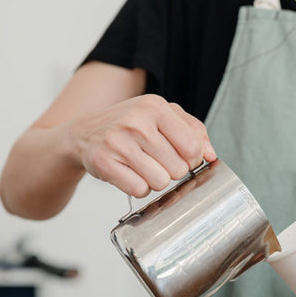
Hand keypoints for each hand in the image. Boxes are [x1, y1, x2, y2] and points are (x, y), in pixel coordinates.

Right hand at [66, 94, 216, 196]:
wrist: (84, 133)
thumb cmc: (130, 125)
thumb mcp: (163, 116)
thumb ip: (194, 131)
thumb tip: (211, 155)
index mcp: (156, 107)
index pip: (192, 147)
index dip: (192, 160)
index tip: (182, 157)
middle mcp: (137, 122)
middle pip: (178, 169)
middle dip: (171, 170)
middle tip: (156, 161)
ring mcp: (119, 143)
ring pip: (160, 182)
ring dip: (155, 180)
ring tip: (143, 166)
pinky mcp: (105, 163)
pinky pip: (139, 190)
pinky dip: (138, 187)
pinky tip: (130, 174)